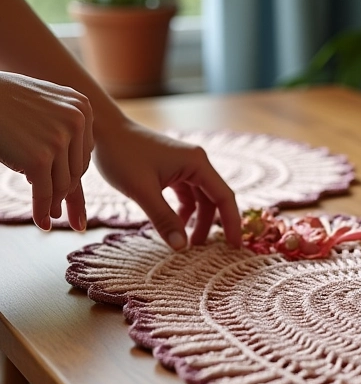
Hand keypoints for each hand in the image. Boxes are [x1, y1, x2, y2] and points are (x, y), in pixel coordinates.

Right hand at [0, 72, 92, 230]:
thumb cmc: (5, 101)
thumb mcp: (44, 107)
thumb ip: (64, 129)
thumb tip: (76, 169)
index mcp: (82, 107)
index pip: (84, 151)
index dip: (72, 171)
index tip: (66, 188)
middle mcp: (76, 120)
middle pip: (77, 168)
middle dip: (65, 190)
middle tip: (59, 208)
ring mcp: (59, 139)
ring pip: (63, 183)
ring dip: (54, 202)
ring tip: (50, 214)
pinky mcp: (39, 157)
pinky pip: (45, 191)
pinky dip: (42, 210)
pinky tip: (42, 222)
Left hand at [93, 119, 241, 249]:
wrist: (103, 131)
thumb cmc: (122, 156)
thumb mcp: (143, 191)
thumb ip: (164, 219)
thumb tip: (181, 248)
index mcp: (197, 163)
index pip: (224, 197)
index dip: (232, 223)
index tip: (235, 247)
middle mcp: (196, 162)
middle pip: (214, 199)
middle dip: (211, 225)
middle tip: (207, 252)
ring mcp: (185, 165)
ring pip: (200, 198)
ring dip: (196, 220)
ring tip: (188, 243)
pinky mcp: (173, 169)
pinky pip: (187, 194)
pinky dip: (184, 211)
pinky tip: (174, 224)